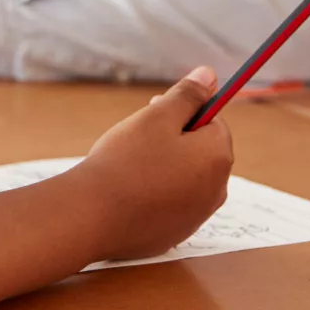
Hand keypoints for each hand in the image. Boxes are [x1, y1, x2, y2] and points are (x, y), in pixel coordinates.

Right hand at [75, 67, 232, 262]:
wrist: (92, 216)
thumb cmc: (125, 161)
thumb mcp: (156, 117)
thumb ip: (187, 96)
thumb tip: (209, 75)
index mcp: (217, 156)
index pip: (214, 122)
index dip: (184, 113)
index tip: (153, 113)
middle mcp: (217, 190)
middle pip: (202, 152)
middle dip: (177, 141)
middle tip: (139, 139)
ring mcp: (197, 216)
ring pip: (186, 179)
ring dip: (166, 168)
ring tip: (131, 167)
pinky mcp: (176, 234)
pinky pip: (172, 205)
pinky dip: (156, 195)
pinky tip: (129, 192)